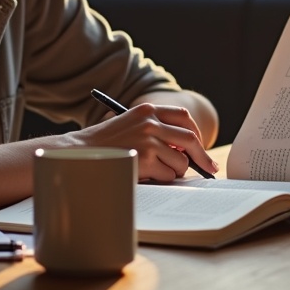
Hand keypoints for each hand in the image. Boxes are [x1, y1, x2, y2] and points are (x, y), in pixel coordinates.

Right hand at [73, 102, 218, 181]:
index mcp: (147, 110)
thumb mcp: (131, 126)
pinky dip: (162, 179)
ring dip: (174, 171)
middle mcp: (150, 122)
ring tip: (155, 171)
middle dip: (202, 156)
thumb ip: (156, 131)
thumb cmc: (105, 144)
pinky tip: (145, 175)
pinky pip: (169, 175)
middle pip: (190, 139)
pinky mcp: (145, 159)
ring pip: (181, 162)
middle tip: (209, 168)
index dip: (195, 133)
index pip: (183, 117)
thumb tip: (187, 152)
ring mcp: (148, 140)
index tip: (200, 146)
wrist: (80, 153)